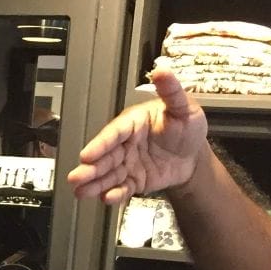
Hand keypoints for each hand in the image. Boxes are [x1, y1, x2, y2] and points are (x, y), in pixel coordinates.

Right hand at [67, 68, 208, 203]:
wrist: (194, 156)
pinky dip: (115, 194)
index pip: (114, 133)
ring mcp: (127, 163)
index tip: (87, 154)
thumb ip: (171, 92)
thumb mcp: (184, 107)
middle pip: (105, 156)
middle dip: (90, 168)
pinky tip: (107, 199)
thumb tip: (162, 70)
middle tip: (76, 178)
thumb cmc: (187, 127)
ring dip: (95, 183)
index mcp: (133, 123)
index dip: (101, 144)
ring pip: (108, 174)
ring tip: (81, 192)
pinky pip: (122, 188)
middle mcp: (125, 144)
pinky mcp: (133, 180)